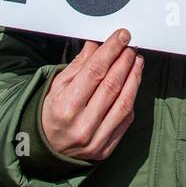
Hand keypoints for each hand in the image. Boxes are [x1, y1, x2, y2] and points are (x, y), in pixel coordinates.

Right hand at [40, 29, 142, 161]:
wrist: (49, 150)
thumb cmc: (53, 114)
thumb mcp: (57, 88)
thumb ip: (78, 66)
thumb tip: (96, 44)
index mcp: (65, 107)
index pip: (94, 71)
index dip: (111, 50)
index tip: (122, 36)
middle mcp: (82, 124)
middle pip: (112, 84)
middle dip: (125, 60)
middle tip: (131, 46)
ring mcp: (96, 138)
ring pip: (124, 101)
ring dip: (134, 76)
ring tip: (137, 61)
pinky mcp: (108, 147)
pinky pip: (127, 118)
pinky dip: (132, 96)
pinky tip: (133, 82)